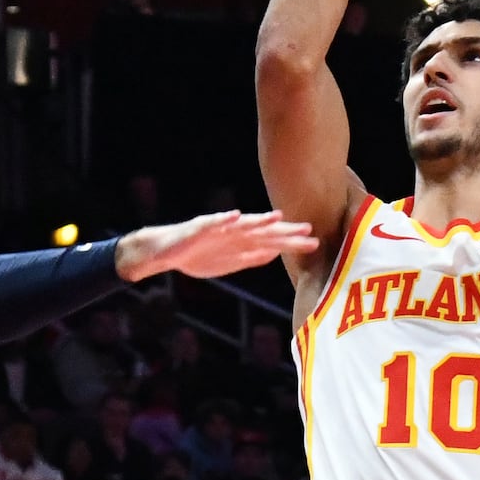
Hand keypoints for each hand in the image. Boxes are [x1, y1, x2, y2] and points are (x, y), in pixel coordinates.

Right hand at [114, 209, 321, 284]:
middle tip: (308, 230)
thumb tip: (275, 254)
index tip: (314, 243)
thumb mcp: (229, 263)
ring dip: (259, 220)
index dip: (292, 242)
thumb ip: (251, 258)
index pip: (272, 242)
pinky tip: (235, 216)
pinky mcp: (200, 228)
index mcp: (242, 242)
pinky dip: (224, 220)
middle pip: (263, 231)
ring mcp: (218, 228)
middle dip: (284, 232)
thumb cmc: (197, 256)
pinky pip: (213, 223)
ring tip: (277, 218)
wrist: (166, 252)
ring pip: (242, 224)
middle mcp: (234, 232)